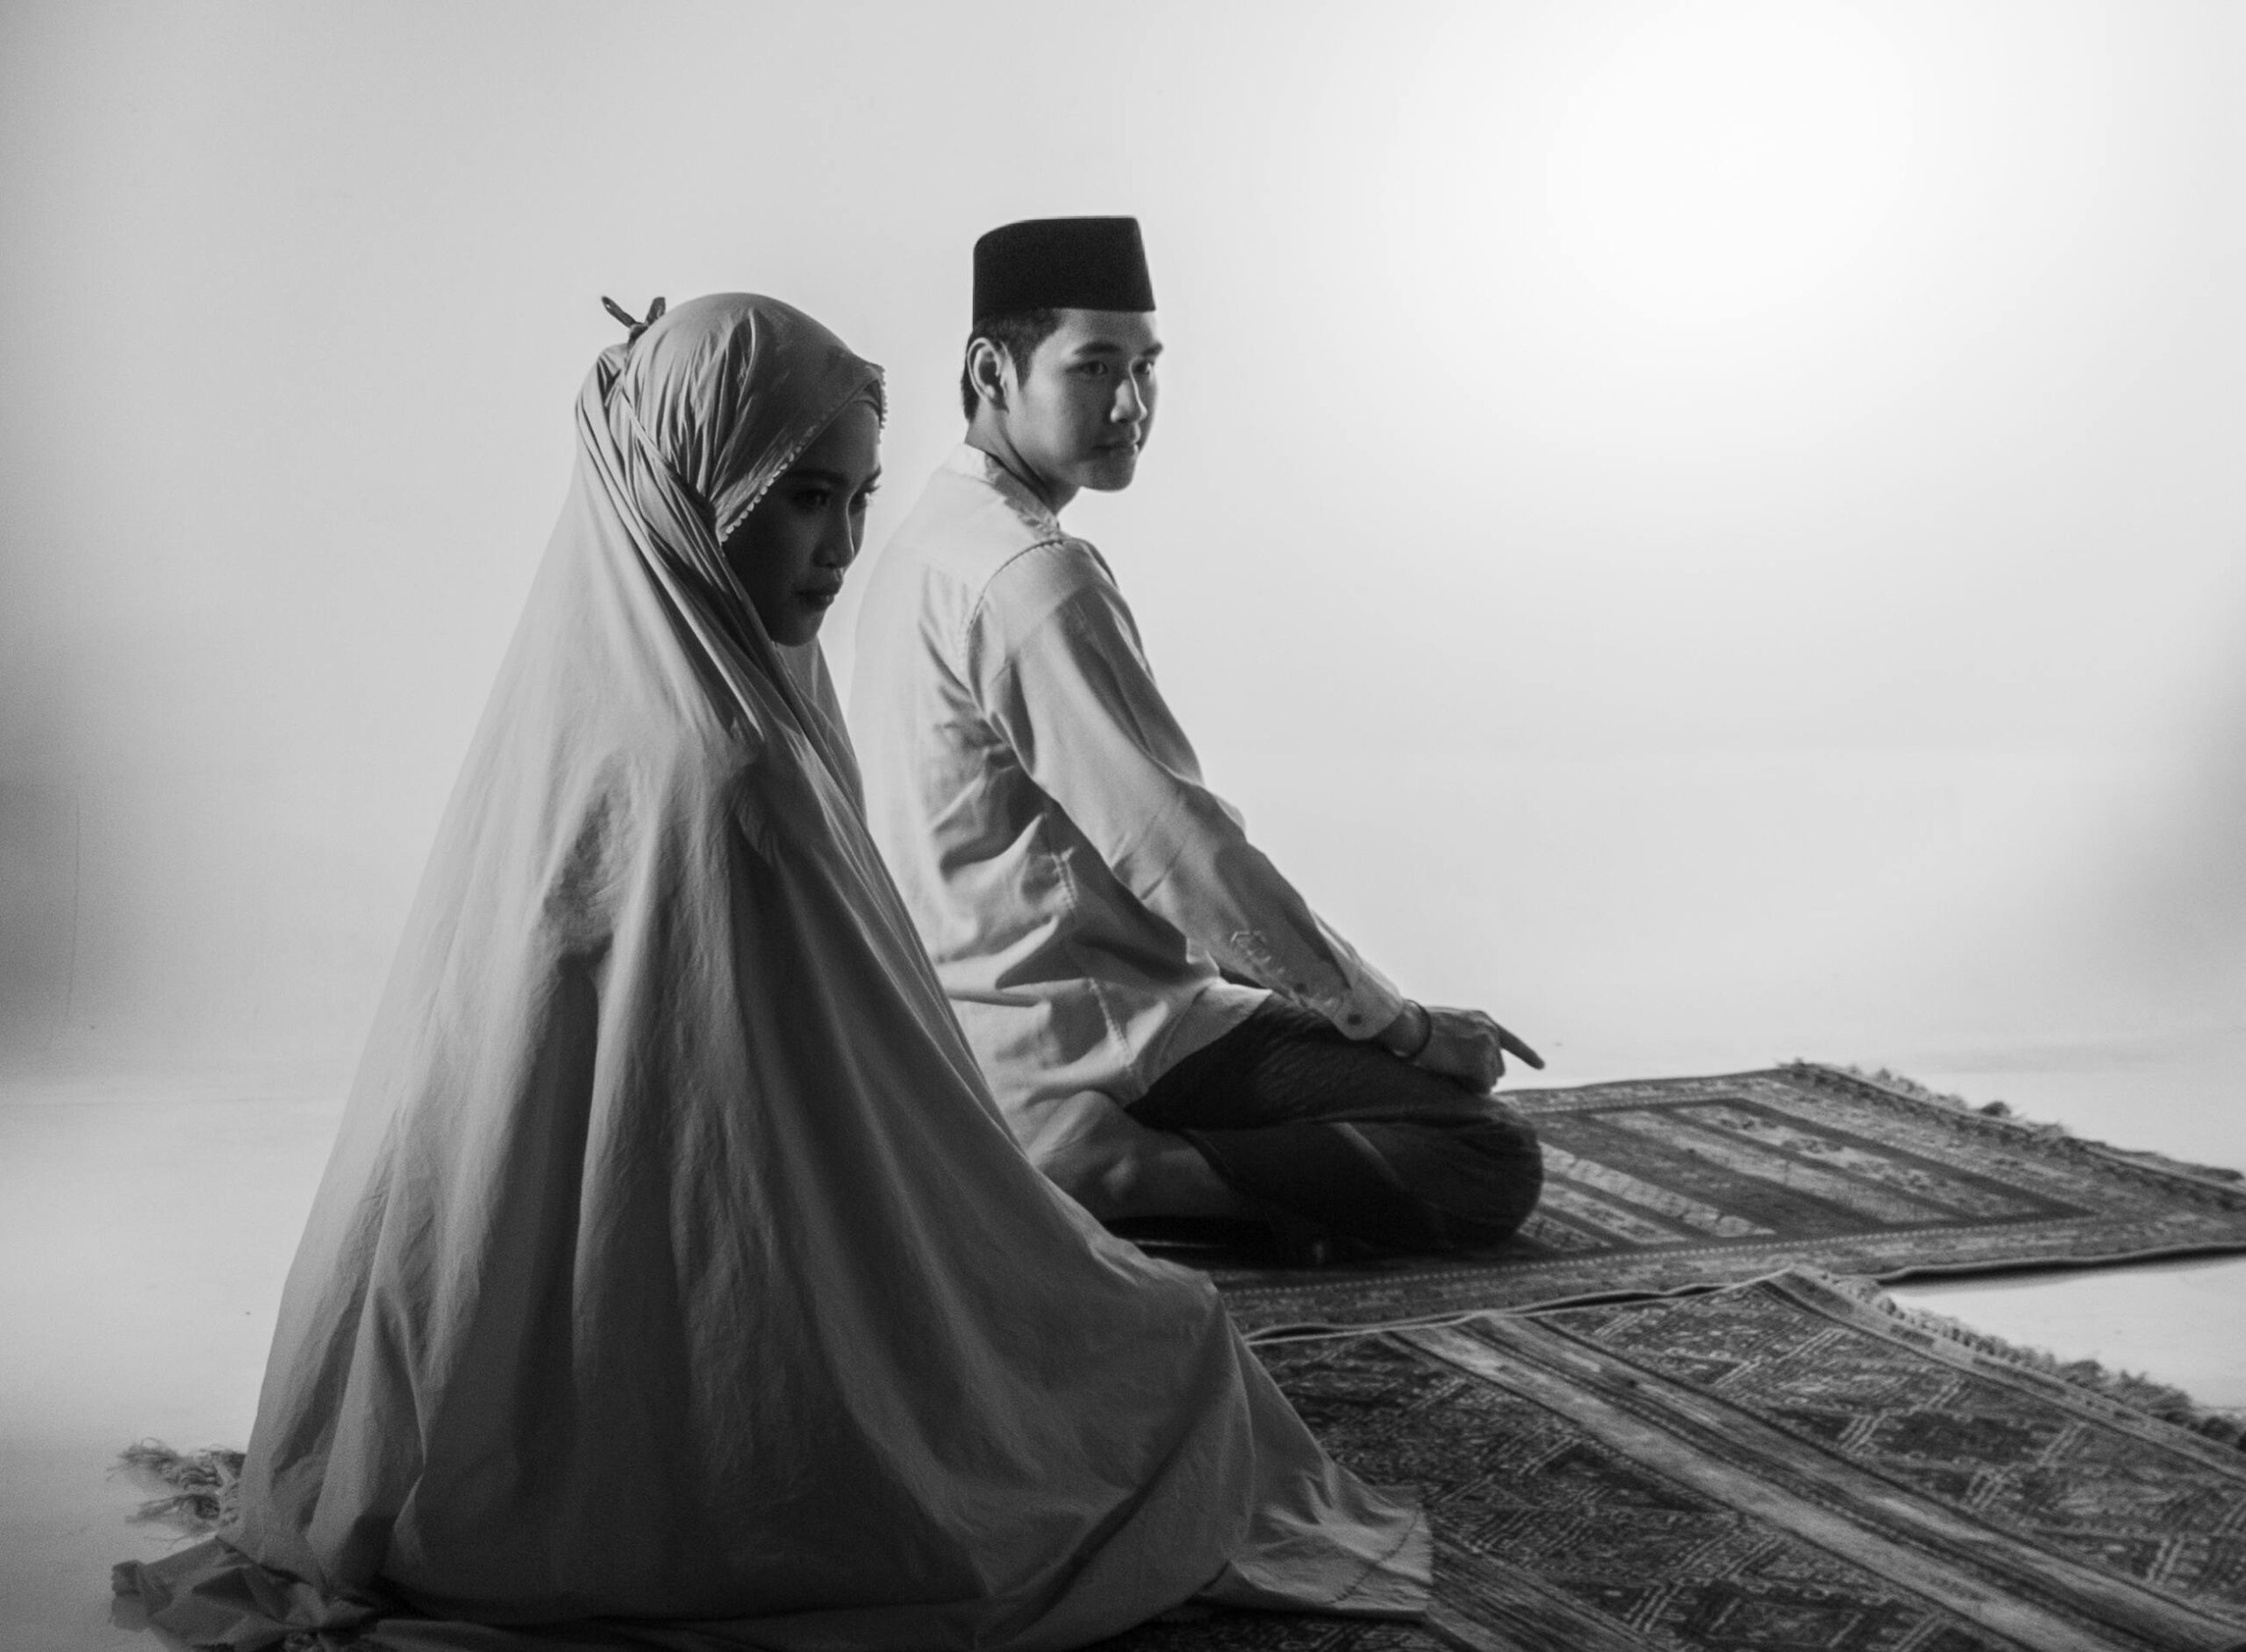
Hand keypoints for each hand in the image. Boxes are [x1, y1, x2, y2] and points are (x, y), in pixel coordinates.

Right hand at [1378, 1001, 1543, 1090]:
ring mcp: (1487, 1047)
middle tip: (1455, 1068)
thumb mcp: (1449, 1023)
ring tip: (1449, 1066)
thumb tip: (1471, 1062)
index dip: (1528, 1056)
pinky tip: (1452, 1074)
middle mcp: (1491, 1032)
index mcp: (1484, 1020)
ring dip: (1473, 1081)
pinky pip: (1481, 1088)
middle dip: (1482, 1075)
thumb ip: (1465, 1038)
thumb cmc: (1418, 1025)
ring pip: (1490, 1080)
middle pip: (1498, 1068)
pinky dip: (1468, 1087)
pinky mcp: (1480, 1062)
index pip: (1512, 1042)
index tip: (1541, 1066)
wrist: (1410, 1025)